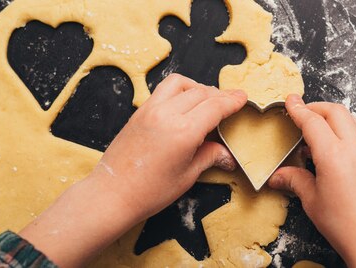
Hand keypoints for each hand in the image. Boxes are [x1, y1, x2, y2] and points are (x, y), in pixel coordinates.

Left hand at [91, 73, 246, 217]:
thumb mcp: (187, 176)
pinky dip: (179, 91)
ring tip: (206, 100)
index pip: (215, 106)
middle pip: (201, 92)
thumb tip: (226, 153)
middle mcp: (167, 114)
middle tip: (230, 102)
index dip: (232, 101)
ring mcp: (150, 110)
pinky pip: (163, 90)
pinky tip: (184, 104)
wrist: (112, 194)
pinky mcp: (139, 112)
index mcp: (184, 132)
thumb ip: (209, 156)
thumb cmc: (149, 192)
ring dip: (197, 87)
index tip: (243, 98)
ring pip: (180, 83)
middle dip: (220, 95)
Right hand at [268, 94, 355, 267]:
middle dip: (316, 107)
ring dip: (333, 116)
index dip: (298, 110)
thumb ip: (295, 180)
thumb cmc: (344, 225)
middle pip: (336, 111)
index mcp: (334, 155)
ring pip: (352, 119)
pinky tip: (334, 147)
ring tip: (317, 129)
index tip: (290, 102)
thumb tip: (279, 176)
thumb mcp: (312, 201)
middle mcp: (354, 149)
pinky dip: (345, 130)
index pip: (313, 122)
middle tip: (301, 112)